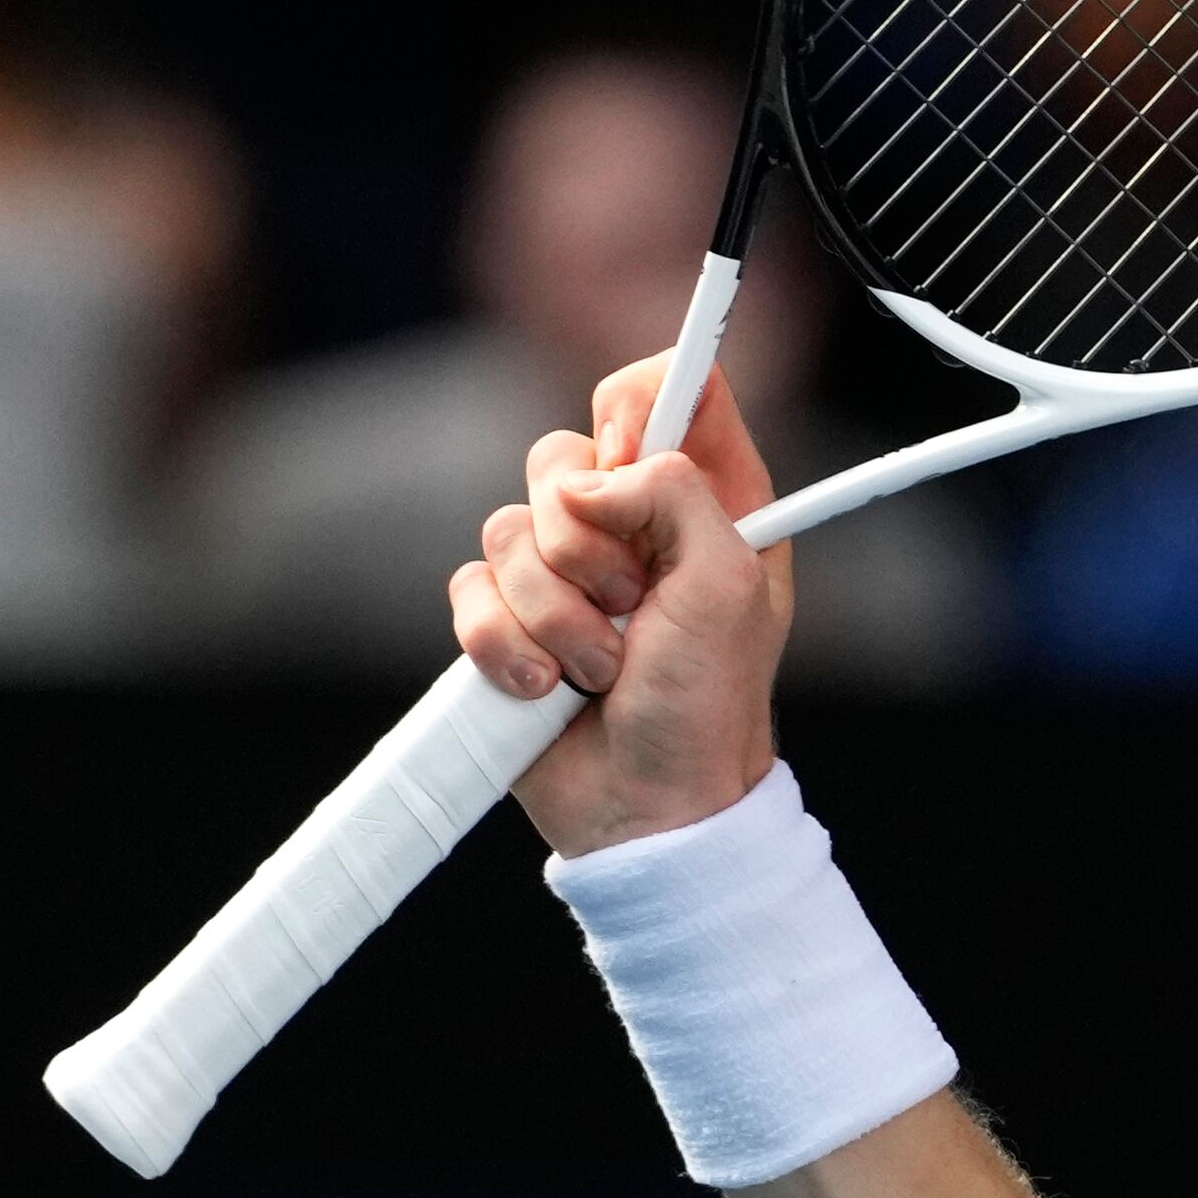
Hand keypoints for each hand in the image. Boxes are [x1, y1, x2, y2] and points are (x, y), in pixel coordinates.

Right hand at [449, 355, 793, 855]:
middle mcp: (634, 526)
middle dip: (584, 544)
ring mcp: (564, 572)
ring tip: (602, 669)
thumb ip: (677, 497)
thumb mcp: (730, 588)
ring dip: (554, 615)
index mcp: (709, 503)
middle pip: (561, 457)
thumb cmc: (708, 706)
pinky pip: (467, 590)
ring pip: (506, 529)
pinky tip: (548, 689)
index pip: (668, 392)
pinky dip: (505, 646)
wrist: (648, 805)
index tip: (626, 450)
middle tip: (630, 606)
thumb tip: (590, 477)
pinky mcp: (507, 617)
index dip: (634, 405)